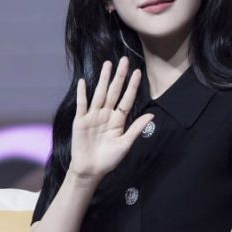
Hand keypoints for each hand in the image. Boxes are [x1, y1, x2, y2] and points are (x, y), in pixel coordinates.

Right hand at [69, 56, 154, 180]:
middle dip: (119, 76)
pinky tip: (82, 81)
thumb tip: (152, 115)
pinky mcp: (80, 121)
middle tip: (124, 60)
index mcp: (118, 120)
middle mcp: (106, 115)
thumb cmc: (109, 160)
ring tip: (107, 64)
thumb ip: (136, 129)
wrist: (90, 170)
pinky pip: (82, 104)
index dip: (132, 86)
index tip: (138, 72)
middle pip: (113, 92)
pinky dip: (82, 93)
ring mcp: (93, 116)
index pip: (126, 99)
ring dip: (103, 79)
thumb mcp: (126, 144)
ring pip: (99, 94)